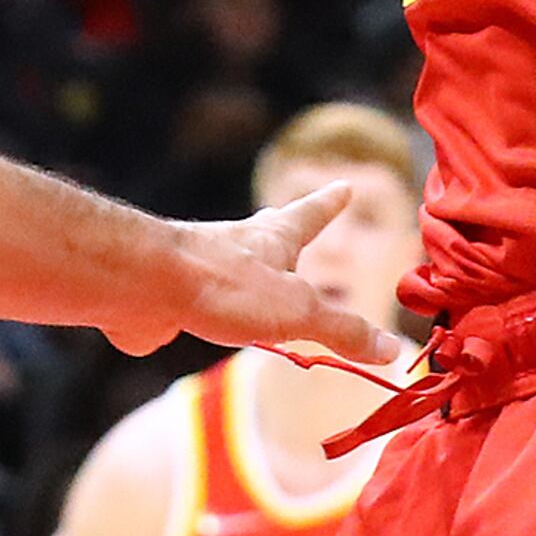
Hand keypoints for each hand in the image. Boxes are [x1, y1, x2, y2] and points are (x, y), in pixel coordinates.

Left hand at [118, 179, 397, 366]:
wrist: (143, 286)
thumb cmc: (224, 286)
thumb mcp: (299, 311)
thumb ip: (344, 331)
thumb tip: (393, 351)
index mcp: (273, 239)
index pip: (311, 215)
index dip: (329, 204)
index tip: (343, 185)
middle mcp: (238, 247)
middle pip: (267, 233)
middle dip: (285, 228)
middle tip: (293, 219)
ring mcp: (202, 270)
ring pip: (232, 269)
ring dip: (248, 277)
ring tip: (255, 292)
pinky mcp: (173, 298)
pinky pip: (196, 305)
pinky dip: (205, 313)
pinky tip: (198, 329)